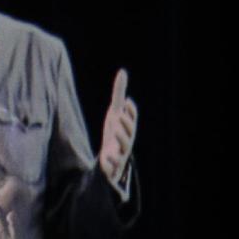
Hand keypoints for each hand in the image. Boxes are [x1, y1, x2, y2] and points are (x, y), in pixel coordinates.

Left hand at [99, 69, 137, 188]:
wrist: (109, 159)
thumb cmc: (114, 133)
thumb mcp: (114, 113)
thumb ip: (118, 94)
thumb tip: (123, 72)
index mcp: (127, 129)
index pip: (132, 120)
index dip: (131, 111)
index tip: (126, 101)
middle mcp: (126, 142)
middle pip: (130, 134)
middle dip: (127, 124)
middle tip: (120, 114)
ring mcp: (120, 155)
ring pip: (125, 149)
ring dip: (121, 139)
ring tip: (114, 130)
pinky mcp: (113, 166)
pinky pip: (114, 166)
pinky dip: (111, 162)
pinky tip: (106, 156)